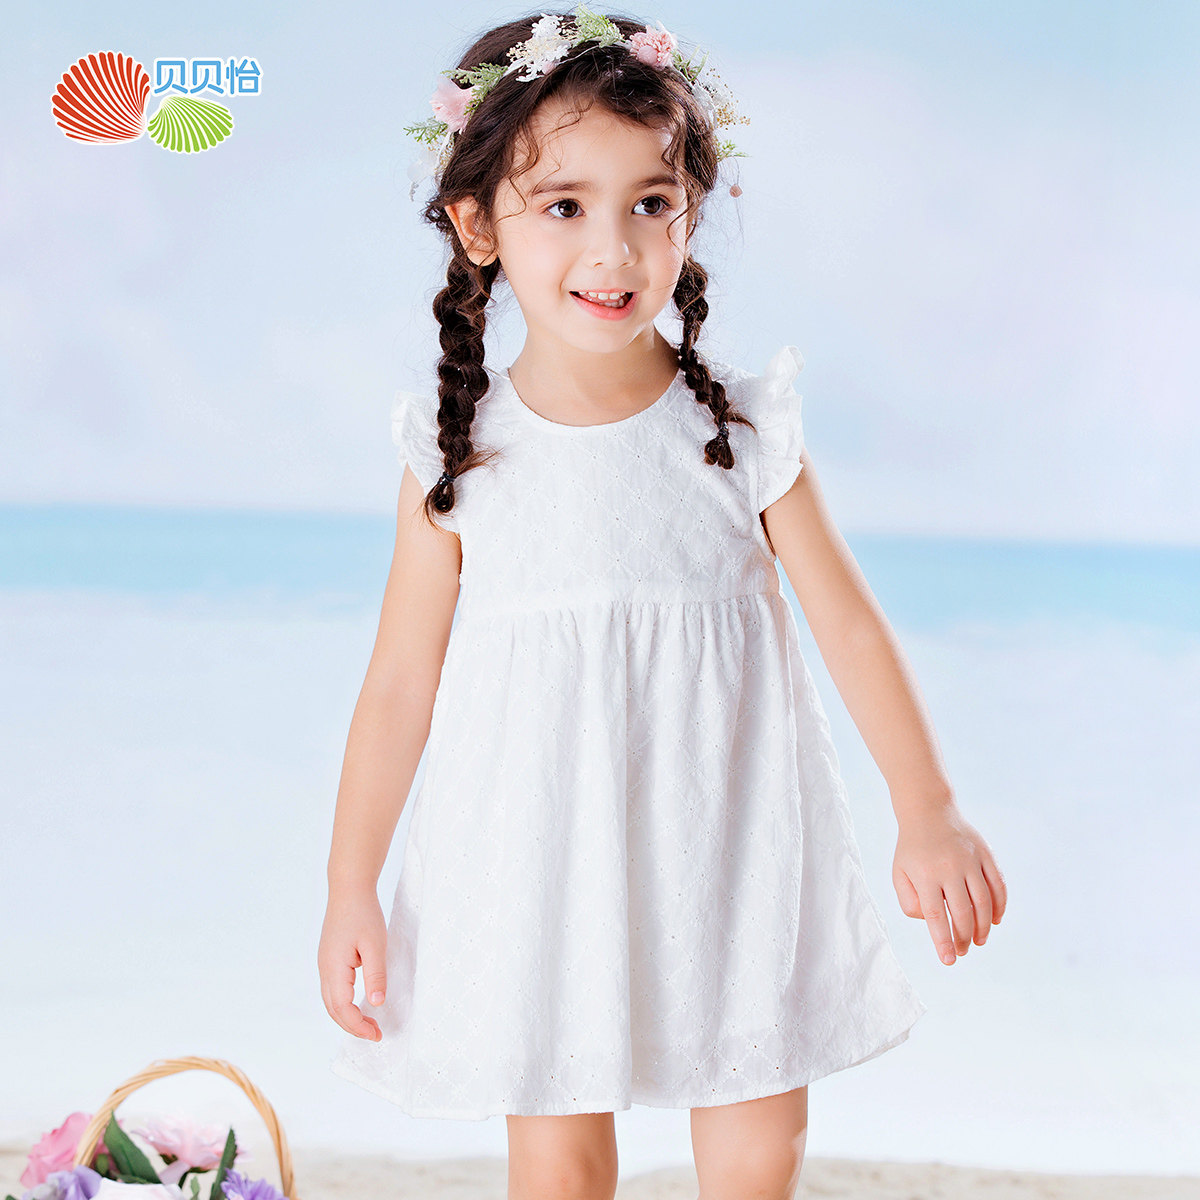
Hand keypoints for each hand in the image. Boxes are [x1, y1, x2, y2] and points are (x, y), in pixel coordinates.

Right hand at [318, 884, 388, 1040]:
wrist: (349, 888)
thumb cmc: (364, 913)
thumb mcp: (376, 945)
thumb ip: (376, 975)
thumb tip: (376, 1005)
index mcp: (334, 968)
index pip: (342, 1009)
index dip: (359, 1026)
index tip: (378, 1035)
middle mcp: (325, 969)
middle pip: (333, 1010)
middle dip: (353, 1026)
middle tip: (376, 1034)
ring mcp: (325, 964)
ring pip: (331, 1001)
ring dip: (347, 1017)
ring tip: (369, 1024)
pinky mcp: (329, 958)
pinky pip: (333, 989)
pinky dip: (344, 1003)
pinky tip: (359, 1004)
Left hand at [892, 804, 1006, 965]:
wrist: (928, 811)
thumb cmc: (912, 849)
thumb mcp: (899, 874)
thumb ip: (910, 903)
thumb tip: (932, 922)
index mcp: (925, 874)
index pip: (935, 915)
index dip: (943, 941)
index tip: (948, 961)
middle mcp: (950, 867)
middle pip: (962, 912)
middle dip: (964, 938)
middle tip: (962, 952)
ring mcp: (970, 860)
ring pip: (984, 901)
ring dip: (984, 927)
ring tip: (978, 941)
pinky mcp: (985, 854)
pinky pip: (998, 885)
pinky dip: (1000, 906)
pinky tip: (995, 920)